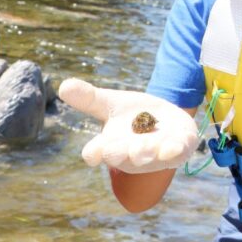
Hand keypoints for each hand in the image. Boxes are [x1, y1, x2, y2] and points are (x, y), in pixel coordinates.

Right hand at [58, 78, 198, 173]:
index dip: (94, 153)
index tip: (91, 153)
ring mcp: (155, 155)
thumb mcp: (112, 103)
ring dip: (146, 152)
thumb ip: (89, 98)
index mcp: (111, 145)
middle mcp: (131, 155)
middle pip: (121, 157)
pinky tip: (174, 146)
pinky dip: (175, 150)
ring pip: (149, 157)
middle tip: (115, 150)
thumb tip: (63, 85)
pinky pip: (177, 153)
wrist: (167, 121)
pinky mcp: (178, 150)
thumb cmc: (133, 116)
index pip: (97, 153)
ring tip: (143, 147)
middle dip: (119, 153)